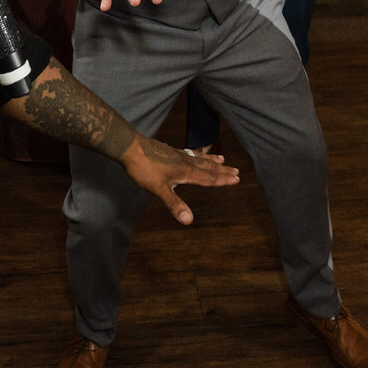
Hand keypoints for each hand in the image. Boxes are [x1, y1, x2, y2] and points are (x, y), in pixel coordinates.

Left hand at [120, 135, 240, 224]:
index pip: (208, 178)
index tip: (237, 179)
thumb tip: (188, 221)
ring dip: (212, 161)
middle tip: (236, 171)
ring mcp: (177, 154)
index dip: (222, 180)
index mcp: (185, 171)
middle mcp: (185, 161)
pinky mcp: (168, 151)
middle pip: (207, 167)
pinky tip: (193, 154)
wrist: (130, 147)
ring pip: (199, 159)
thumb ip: (174, 204)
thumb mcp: (159, 190)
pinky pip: (189, 153)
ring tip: (222, 159)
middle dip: (222, 170)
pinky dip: (197, 155)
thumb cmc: (144, 169)